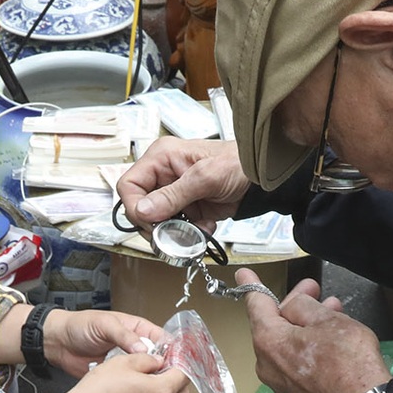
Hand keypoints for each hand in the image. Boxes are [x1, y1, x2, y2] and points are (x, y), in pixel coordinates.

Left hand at [43, 309, 169, 377]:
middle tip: (167, 382)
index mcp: (138, 329)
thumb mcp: (105, 324)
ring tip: (155, 391)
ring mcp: (127, 363)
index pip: (162, 340)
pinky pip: (130, 384)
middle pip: (158, 360)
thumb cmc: (80, 327)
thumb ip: (124, 335)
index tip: (176, 364)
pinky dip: (134, 389)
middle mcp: (136, 346)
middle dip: (163, 370)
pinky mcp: (117, 377)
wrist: (58, 343)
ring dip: (149, 381)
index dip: (171, 351)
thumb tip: (144, 350)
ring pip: (145, 374)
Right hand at [117, 138, 250, 229]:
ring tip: (195, 229)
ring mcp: (174, 193)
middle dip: (156, 224)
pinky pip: (175, 228)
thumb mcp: (205, 177)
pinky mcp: (186, 208)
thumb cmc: (239, 164)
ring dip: (174, 231)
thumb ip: (173, 195)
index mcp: (161, 157)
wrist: (263, 179)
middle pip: (139, 207)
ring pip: (156, 222)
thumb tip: (143, 211)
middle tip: (172, 233)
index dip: (135, 207)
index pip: (129, 185)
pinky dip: (188, 234)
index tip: (151, 223)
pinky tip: (205, 227)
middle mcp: (163, 175)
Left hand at [239, 268, 388, 392]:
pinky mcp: (294, 392)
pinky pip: (294, 359)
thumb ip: (301, 304)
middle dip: (295, 303)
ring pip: (287, 342)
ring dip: (306, 323)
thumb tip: (291, 306)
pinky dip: (307, 344)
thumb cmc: (345, 357)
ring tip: (332, 308)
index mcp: (267, 340)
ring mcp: (279, 380)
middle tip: (314, 287)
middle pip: (274, 324)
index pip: (256, 304)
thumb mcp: (325, 318)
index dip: (253, 284)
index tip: (244, 273)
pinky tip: (328, 335)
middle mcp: (265, 362)